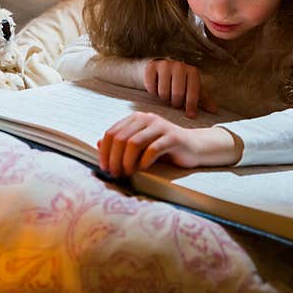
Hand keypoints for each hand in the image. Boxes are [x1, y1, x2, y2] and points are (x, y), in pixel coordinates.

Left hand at [97, 112, 241, 176]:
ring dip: (126, 161)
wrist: (194, 147)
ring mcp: (160, 127)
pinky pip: (152, 149)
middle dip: (114, 158)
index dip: (104, 151)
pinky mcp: (172, 137)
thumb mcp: (141, 146)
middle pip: (121, 138)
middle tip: (114, 173)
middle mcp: (147, 119)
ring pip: (134, 143)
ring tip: (126, 173)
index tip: (103, 167)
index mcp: (136, 118)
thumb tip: (98, 144)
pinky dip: (143, 162)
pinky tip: (143, 169)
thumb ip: (121, 143)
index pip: (112, 132)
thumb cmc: (165, 148)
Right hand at [144, 59, 217, 117]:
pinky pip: (151, 87)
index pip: (193, 91)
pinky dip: (153, 92)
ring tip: (165, 94)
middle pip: (177, 94)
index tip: (190, 116)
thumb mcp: (192, 88)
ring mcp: (165, 65)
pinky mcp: (151, 67)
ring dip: (164, 98)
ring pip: (163, 92)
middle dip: (175, 102)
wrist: (158, 69)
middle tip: (174, 102)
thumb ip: (203, 99)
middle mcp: (179, 66)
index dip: (192, 105)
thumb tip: (214, 111)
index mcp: (192, 71)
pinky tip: (155, 89)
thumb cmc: (178, 82)